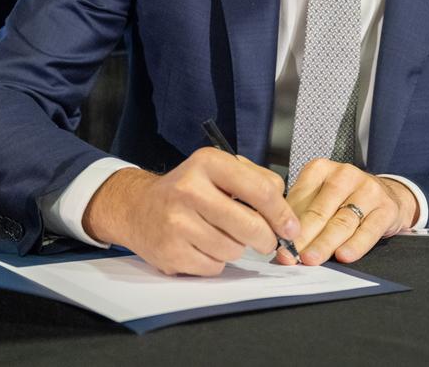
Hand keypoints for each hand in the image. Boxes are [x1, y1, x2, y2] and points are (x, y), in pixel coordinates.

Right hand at [81, 147, 300, 276]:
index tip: (291, 228)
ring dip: (236, 248)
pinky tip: (203, 246)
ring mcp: (177, 222)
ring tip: (222, 235)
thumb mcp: (219, 170)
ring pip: (234, 249)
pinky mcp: (170, 252)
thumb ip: (256, 182)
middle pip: (251, 225)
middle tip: (266, 240)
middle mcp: (189, 189)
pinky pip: (214, 266)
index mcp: (207, 163)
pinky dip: (216, 261)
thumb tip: (286, 215)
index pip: (261, 190)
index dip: (282, 213)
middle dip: (266, 238)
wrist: (138, 207)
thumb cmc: (188, 190)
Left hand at [279, 159, 417, 265]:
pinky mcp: (386, 208)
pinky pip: (369, 230)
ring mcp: (368, 190)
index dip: (288, 223)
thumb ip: (301, 212)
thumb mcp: (319, 195)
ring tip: (311, 258)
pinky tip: (343, 256)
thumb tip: (279, 238)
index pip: (301, 198)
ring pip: (342, 221)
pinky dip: (355, 245)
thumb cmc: (344, 198)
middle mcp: (345, 175)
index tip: (279, 243)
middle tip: (291, 255)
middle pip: (320, 210)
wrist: (385, 195)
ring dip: (324, 243)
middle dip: (304, 236)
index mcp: (321, 169)